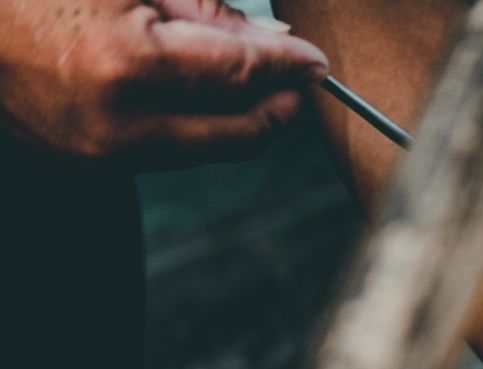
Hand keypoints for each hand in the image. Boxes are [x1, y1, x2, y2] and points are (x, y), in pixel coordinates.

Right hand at [0, 0, 327, 167]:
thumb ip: (205, 11)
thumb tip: (272, 43)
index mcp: (125, 64)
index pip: (237, 75)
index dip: (286, 67)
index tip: (313, 61)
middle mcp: (118, 123)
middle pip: (237, 131)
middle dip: (277, 106)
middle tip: (299, 79)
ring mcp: (102, 152)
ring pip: (209, 147)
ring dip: (241, 117)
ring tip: (251, 78)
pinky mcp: (90, 162)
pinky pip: (171, 148)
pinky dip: (199, 123)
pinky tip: (203, 93)